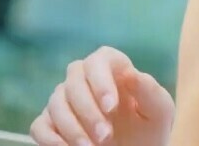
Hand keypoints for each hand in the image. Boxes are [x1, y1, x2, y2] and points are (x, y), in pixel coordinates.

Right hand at [30, 46, 174, 145]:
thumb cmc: (149, 128)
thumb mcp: (159, 112)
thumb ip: (150, 91)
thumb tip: (131, 73)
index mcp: (113, 69)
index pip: (99, 60)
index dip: (101, 81)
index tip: (111, 107)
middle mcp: (84, 80)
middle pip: (74, 82)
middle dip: (88, 112)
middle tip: (106, 137)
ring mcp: (64, 101)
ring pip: (55, 104)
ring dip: (72, 128)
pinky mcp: (50, 124)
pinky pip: (40, 126)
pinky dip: (51, 139)